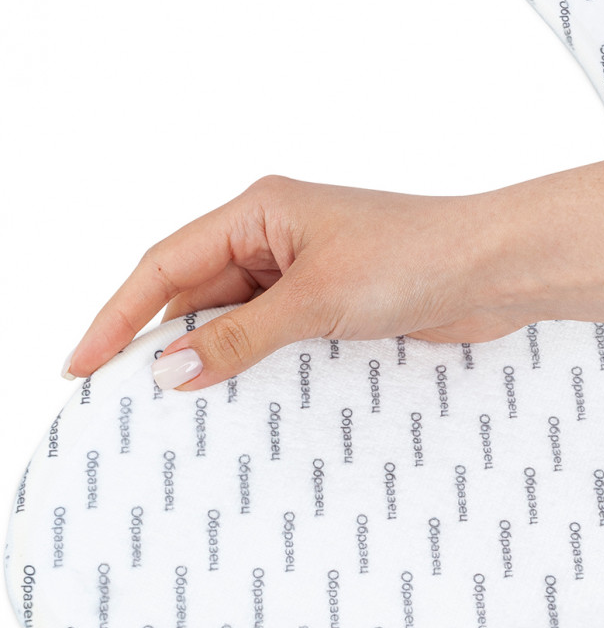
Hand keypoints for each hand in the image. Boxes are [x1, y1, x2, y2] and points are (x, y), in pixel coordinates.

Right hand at [65, 176, 529, 390]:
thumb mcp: (315, 298)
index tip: (83, 363)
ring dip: (213, 363)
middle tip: (128, 402)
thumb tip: (172, 371)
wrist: (495, 272)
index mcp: (259, 212)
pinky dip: (255, 370)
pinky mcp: (332, 309)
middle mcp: (274, 239)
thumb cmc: (417, 257)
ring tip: (181, 415)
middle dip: (162, 346)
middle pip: (195, 297)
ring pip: (234, 323)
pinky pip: (274, 341)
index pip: (166, 265)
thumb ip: (241, 337)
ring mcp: (303, 276)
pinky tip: (241, 404)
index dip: (118, 315)